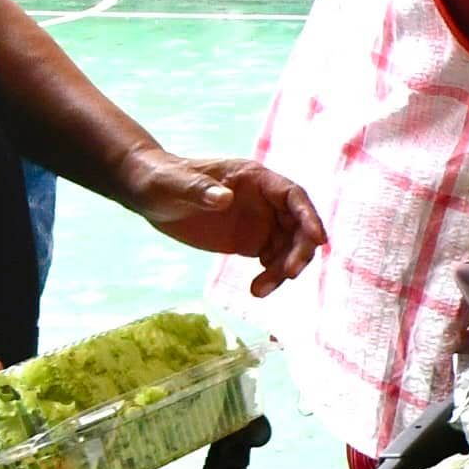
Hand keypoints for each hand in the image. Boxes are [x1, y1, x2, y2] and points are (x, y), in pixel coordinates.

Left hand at [119, 147, 326, 293]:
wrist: (150, 193)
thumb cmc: (162, 178)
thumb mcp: (176, 183)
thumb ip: (200, 190)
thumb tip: (225, 200)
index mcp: (255, 178)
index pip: (293, 196)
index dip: (309, 217)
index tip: (318, 240)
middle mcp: (264, 200)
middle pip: (298, 226)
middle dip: (299, 250)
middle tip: (287, 274)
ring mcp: (259, 222)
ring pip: (287, 247)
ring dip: (283, 270)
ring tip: (260, 290)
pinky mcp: (249, 242)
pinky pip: (272, 260)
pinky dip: (271, 276)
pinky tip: (256, 289)